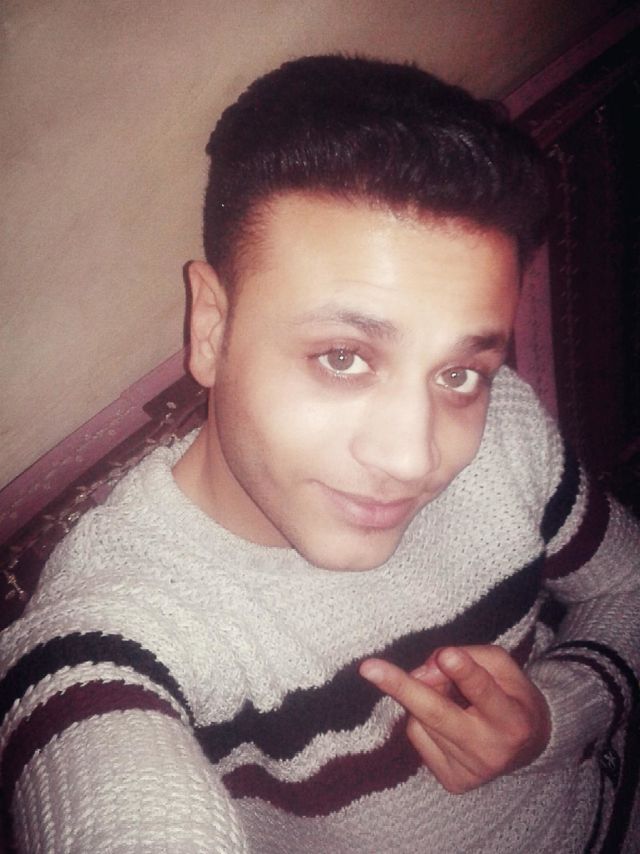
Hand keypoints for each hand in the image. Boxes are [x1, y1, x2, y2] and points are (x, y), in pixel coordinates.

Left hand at [359, 645, 550, 793]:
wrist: (529, 748)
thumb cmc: (510, 696)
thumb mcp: (502, 667)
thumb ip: (468, 658)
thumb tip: (422, 672)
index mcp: (513, 719)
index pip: (485, 692)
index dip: (465, 673)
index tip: (447, 656)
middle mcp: (491, 750)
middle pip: (437, 713)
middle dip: (401, 687)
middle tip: (368, 667)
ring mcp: (469, 771)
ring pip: (422, 720)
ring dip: (425, 696)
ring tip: (453, 698)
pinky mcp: (452, 782)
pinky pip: (419, 736)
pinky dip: (423, 719)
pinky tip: (447, 721)